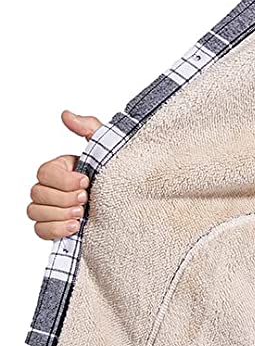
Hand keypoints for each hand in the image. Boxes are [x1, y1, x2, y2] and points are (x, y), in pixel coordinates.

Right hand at [26, 109, 103, 240]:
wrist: (129, 205)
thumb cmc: (116, 174)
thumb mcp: (108, 147)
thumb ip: (89, 128)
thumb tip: (67, 115)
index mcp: (60, 169)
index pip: (45, 172)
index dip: (63, 180)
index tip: (85, 181)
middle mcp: (51, 188)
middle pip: (37, 193)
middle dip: (63, 198)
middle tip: (85, 200)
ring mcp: (51, 209)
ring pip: (35, 211)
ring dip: (58, 213)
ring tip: (81, 214)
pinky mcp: (55, 227)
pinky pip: (40, 230)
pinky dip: (55, 229)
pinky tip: (75, 226)